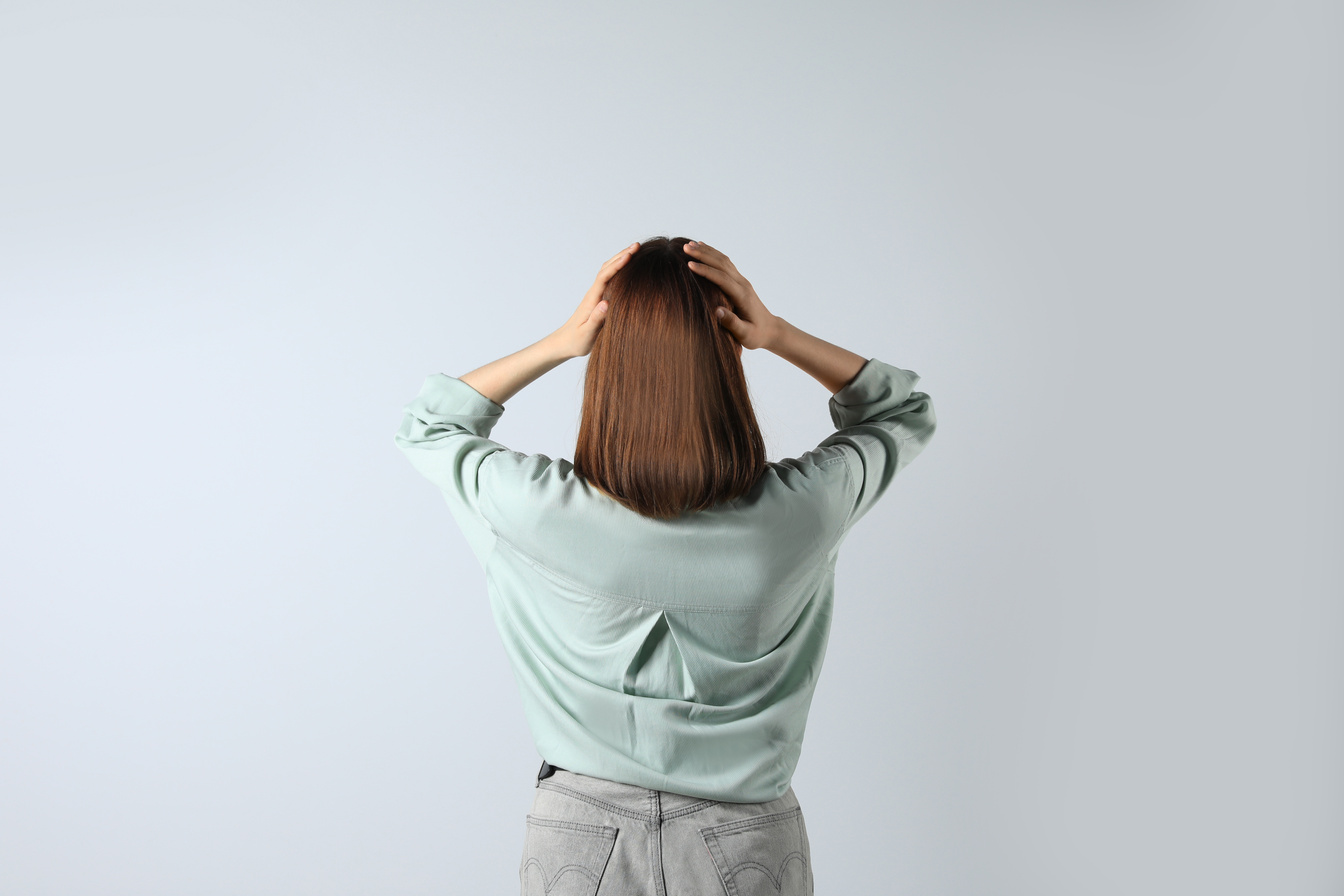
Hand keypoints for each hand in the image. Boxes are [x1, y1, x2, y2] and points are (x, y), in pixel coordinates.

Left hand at [552, 241, 638, 358]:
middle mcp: (594, 293)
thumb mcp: (587, 333)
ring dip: (620, 259)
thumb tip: (606, 303)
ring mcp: (596, 295)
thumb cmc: (576, 341)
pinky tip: (628, 269)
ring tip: (635, 251)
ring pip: (607, 271)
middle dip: (622, 255)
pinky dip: (618, 269)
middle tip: (637, 246)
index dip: (617, 265)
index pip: (605, 276)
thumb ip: (596, 319)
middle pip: (607, 268)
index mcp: (592, 299)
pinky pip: (609, 279)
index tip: (630, 255)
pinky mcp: (599, 299)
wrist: (564, 343)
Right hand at [683, 240, 779, 350]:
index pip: (722, 278)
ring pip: (723, 260)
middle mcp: (742, 284)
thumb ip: (732, 323)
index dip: (705, 270)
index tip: (689, 264)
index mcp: (742, 296)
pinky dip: (713, 254)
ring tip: (690, 245)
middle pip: (722, 264)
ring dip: (707, 251)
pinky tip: (703, 249)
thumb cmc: (756, 335)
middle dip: (703, 254)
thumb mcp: (745, 334)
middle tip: (685, 247)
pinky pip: (725, 264)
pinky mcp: (739, 281)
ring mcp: (741, 281)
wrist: (771, 330)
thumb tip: (717, 311)